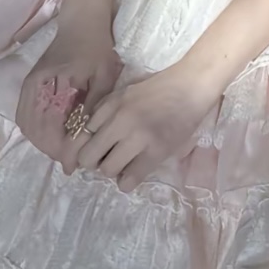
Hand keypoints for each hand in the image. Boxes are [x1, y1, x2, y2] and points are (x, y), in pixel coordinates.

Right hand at [16, 20, 121, 172]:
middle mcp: (36, 86)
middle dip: (52, 150)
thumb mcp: (104, 76)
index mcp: (55, 83)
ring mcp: (30, 85)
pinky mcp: (29, 85)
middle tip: (70, 162)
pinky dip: (33, 131)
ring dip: (42, 143)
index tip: (74, 164)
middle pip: (37, 130)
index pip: (52, 127)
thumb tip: (86, 138)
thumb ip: (93, 106)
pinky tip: (49, 138)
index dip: (62, 150)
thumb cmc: (97, 48)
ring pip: (28, 125)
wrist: (81, 23)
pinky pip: (24, 115)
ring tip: (61, 152)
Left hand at [74, 62, 222, 193]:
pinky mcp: (157, 151)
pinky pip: (131, 179)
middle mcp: (119, 121)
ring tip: (123, 164)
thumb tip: (85, 138)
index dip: (79, 149)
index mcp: (109, 105)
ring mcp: (138, 137)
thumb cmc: (157, 90)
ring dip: (113, 171)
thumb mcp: (123, 93)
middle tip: (105, 160)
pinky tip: (134, 172)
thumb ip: (103, 112)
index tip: (85, 156)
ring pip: (108, 170)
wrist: (190, 87)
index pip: (79, 135)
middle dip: (93, 163)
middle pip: (88, 157)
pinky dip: (128, 181)